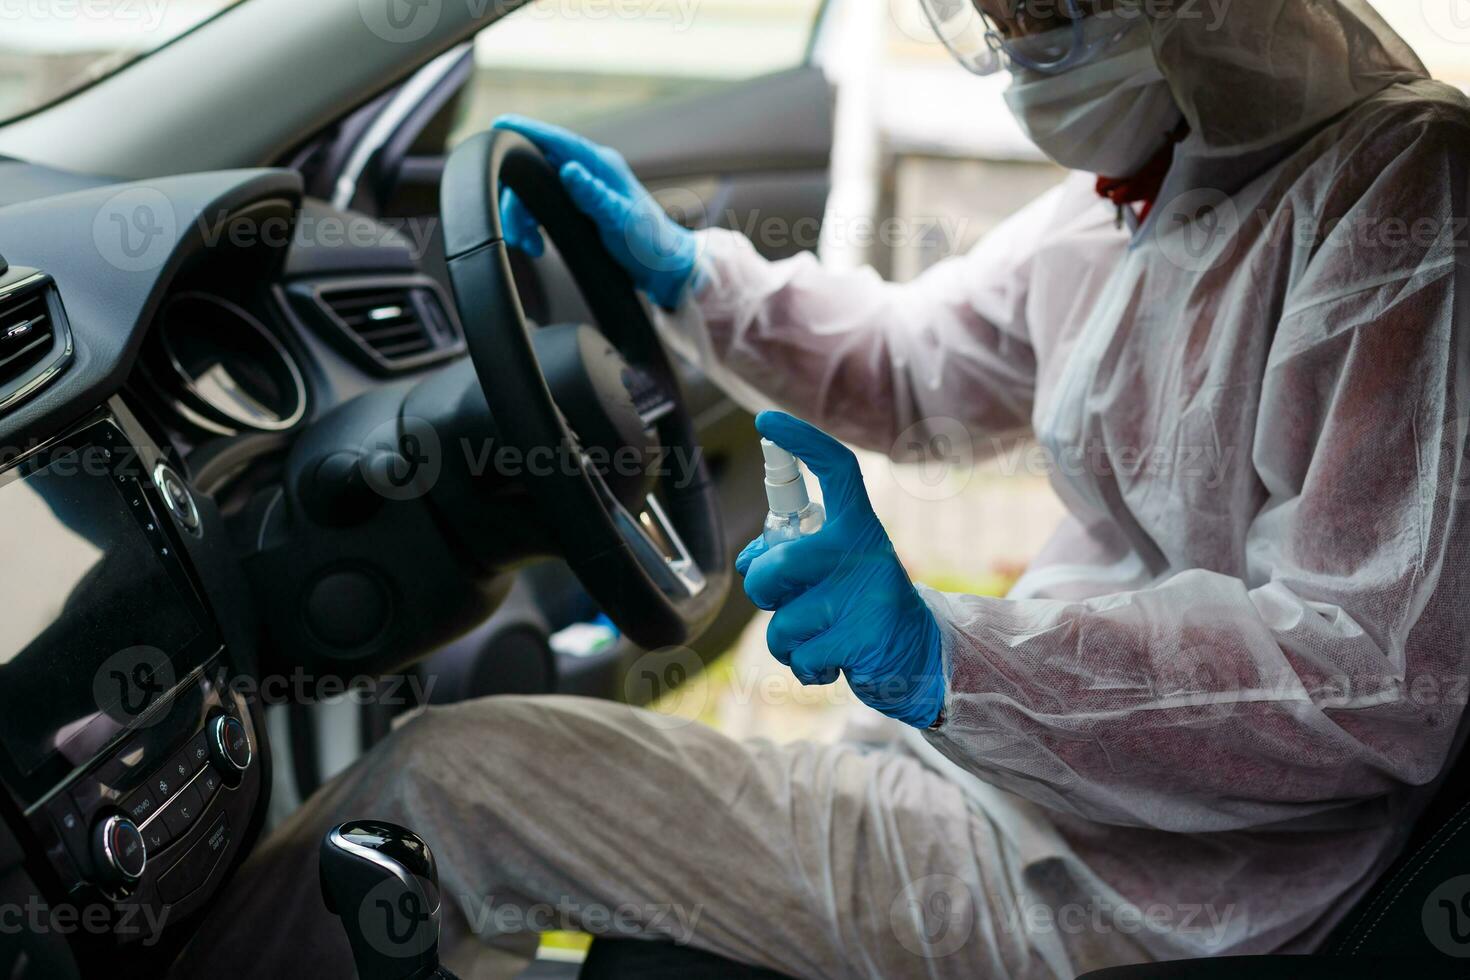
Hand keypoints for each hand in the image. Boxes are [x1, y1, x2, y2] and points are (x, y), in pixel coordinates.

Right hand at [491, 115, 699, 308]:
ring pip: (537, 192)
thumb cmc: (650, 243)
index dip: (526, 130)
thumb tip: (569, 170)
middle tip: (516, 231)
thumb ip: (594, 195)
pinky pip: (545, 208)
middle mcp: (590, 173)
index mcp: (600, 165)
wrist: (664, 268)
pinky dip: (534, 225)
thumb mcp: (620, 219)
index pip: (557, 140)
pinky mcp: (580, 209)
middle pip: (537, 170)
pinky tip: (537, 245)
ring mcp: (584, 190)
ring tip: (529, 245)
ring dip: (524, 217)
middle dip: (518, 199)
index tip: (498, 122)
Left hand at [737, 412, 945, 728]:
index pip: (837, 469)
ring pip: (782, 622)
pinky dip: (807, 667)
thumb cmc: (863, 609)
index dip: (800, 441)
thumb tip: (747, 561)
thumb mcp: (837, 571)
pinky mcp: (861, 639)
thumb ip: (793, 557)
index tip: (766, 421)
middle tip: (788, 601)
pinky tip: (835, 661)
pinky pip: (799, 656)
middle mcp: (864, 552)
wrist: (921, 660)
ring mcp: (864, 595)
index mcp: (860, 528)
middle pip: (777, 564)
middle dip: (764, 591)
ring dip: (789, 641)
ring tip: (824, 637)